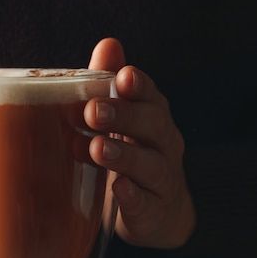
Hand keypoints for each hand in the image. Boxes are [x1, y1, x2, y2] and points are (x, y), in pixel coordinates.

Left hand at [85, 38, 195, 248]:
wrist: (158, 213)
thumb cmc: (131, 155)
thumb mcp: (121, 120)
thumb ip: (111, 84)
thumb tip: (108, 44)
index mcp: (153, 117)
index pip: (151, 96)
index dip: (139, 86)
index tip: (122, 76)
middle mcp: (164, 144)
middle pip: (153, 125)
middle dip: (124, 115)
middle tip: (92, 111)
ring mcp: (162, 179)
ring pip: (150, 164)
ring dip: (123, 155)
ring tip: (96, 148)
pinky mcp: (152, 212)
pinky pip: (146, 203)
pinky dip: (133, 197)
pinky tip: (118, 190)